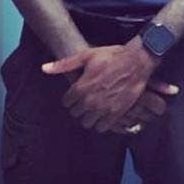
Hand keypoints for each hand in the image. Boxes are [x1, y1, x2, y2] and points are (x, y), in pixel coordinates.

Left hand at [42, 36, 169, 132]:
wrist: (138, 61)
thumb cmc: (113, 56)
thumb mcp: (87, 55)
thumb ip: (64, 64)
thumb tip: (44, 68)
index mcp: (81, 87)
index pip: (67, 102)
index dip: (71, 97)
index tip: (77, 93)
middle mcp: (91, 101)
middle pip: (76, 113)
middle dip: (79, 107)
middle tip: (86, 99)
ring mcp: (104, 109)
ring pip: (87, 123)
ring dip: (89, 116)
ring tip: (94, 108)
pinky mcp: (117, 113)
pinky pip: (102, 127)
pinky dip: (101, 123)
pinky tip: (104, 114)